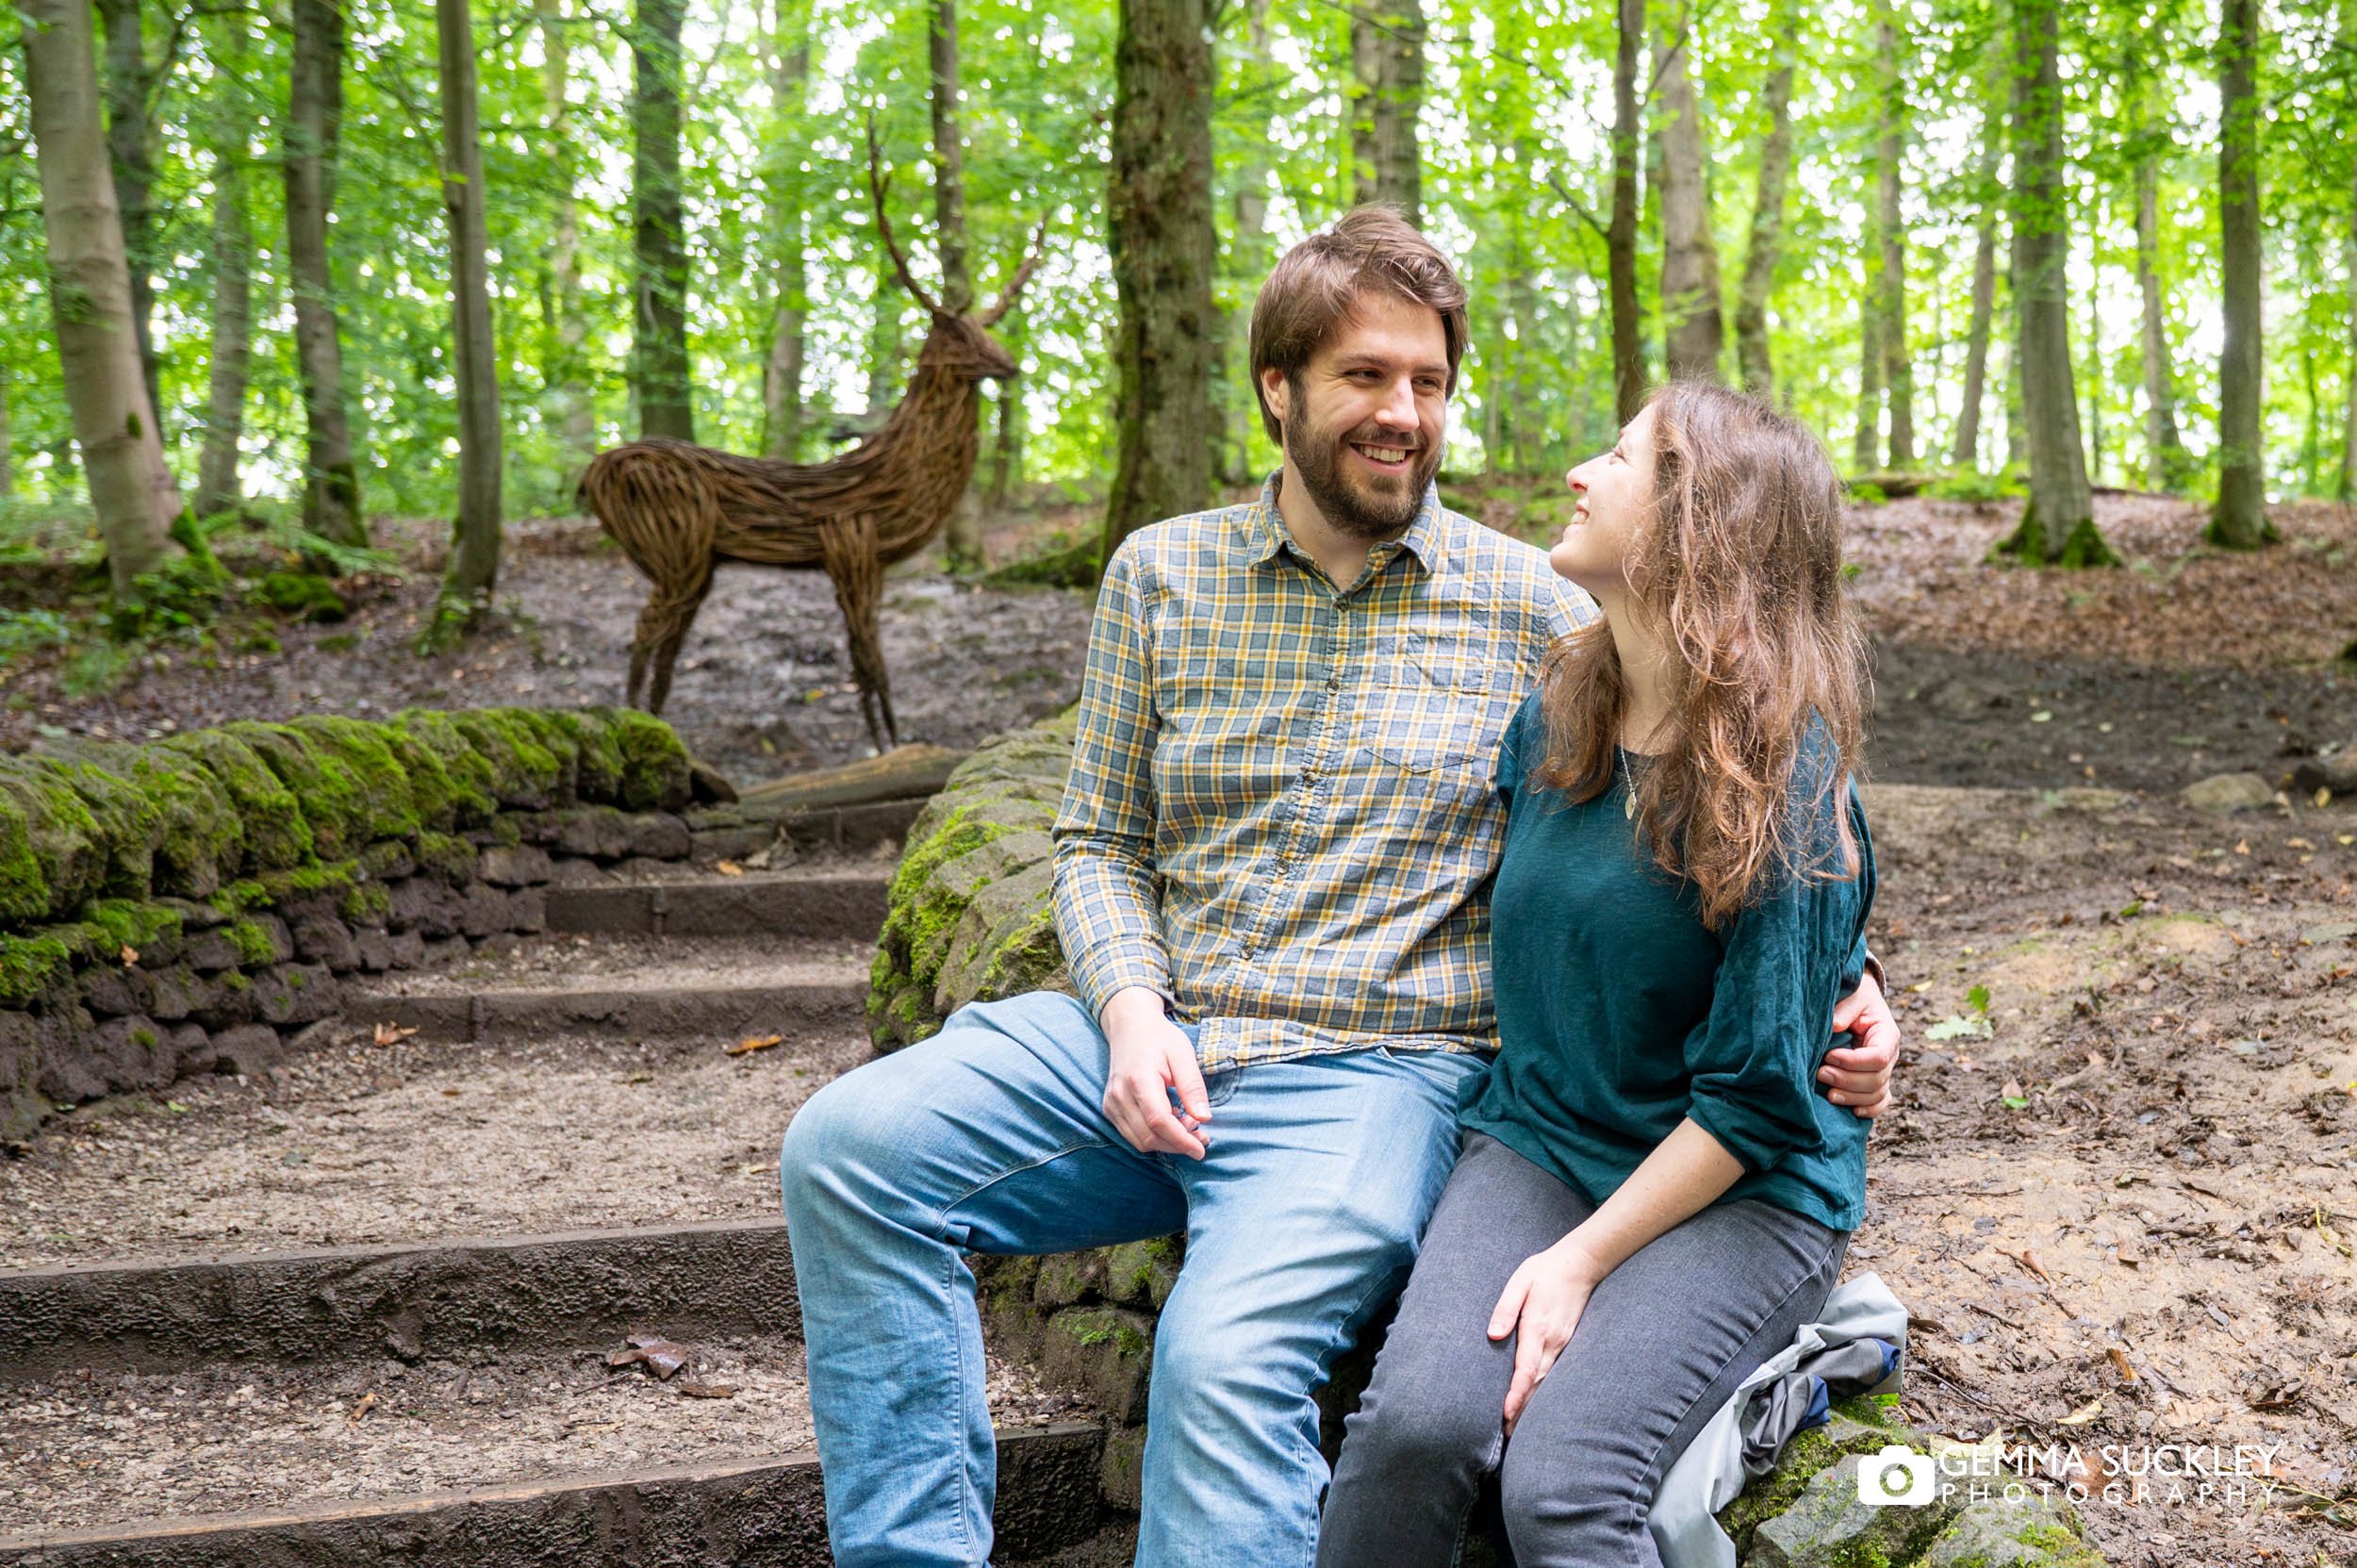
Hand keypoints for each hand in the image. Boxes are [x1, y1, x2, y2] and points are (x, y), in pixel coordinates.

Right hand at [1100, 987, 1210, 1158]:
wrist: (1129, 1026)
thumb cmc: (1159, 1038)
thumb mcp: (1183, 1055)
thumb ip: (1192, 1087)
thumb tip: (1204, 1119)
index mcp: (1138, 1079)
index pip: (1159, 1121)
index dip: (1181, 1140)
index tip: (1202, 1149)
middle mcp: (1119, 1095)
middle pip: (1149, 1137)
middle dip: (1178, 1144)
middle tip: (1201, 1136)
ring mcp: (1111, 1103)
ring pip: (1140, 1142)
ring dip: (1167, 1143)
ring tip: (1187, 1126)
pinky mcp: (1109, 1108)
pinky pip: (1132, 1135)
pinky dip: (1154, 1136)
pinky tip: (1170, 1121)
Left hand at [1487, 1238, 1601, 1435]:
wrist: (1581, 1263)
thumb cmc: (1545, 1270)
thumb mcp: (1520, 1281)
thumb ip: (1506, 1308)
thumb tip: (1493, 1334)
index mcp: (1538, 1328)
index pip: (1526, 1369)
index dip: (1516, 1393)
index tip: (1506, 1413)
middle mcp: (1553, 1342)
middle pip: (1537, 1384)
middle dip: (1522, 1409)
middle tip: (1507, 1434)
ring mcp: (1562, 1344)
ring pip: (1546, 1382)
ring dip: (1532, 1404)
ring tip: (1517, 1427)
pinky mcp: (1565, 1342)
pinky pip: (1553, 1373)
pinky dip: (1542, 1390)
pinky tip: (1534, 1401)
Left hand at [1824, 969, 1898, 1118]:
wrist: (1858, 999)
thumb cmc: (1855, 996)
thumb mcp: (1853, 996)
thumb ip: (1845, 1009)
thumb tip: (1835, 1025)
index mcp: (1887, 1034)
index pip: (1879, 1057)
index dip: (1854, 1062)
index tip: (1829, 1055)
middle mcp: (1890, 1055)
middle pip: (1877, 1079)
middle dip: (1847, 1080)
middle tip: (1820, 1073)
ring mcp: (1885, 1070)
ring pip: (1877, 1093)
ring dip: (1852, 1097)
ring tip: (1828, 1093)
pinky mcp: (1876, 1079)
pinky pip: (1881, 1101)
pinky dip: (1870, 1109)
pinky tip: (1852, 1111)